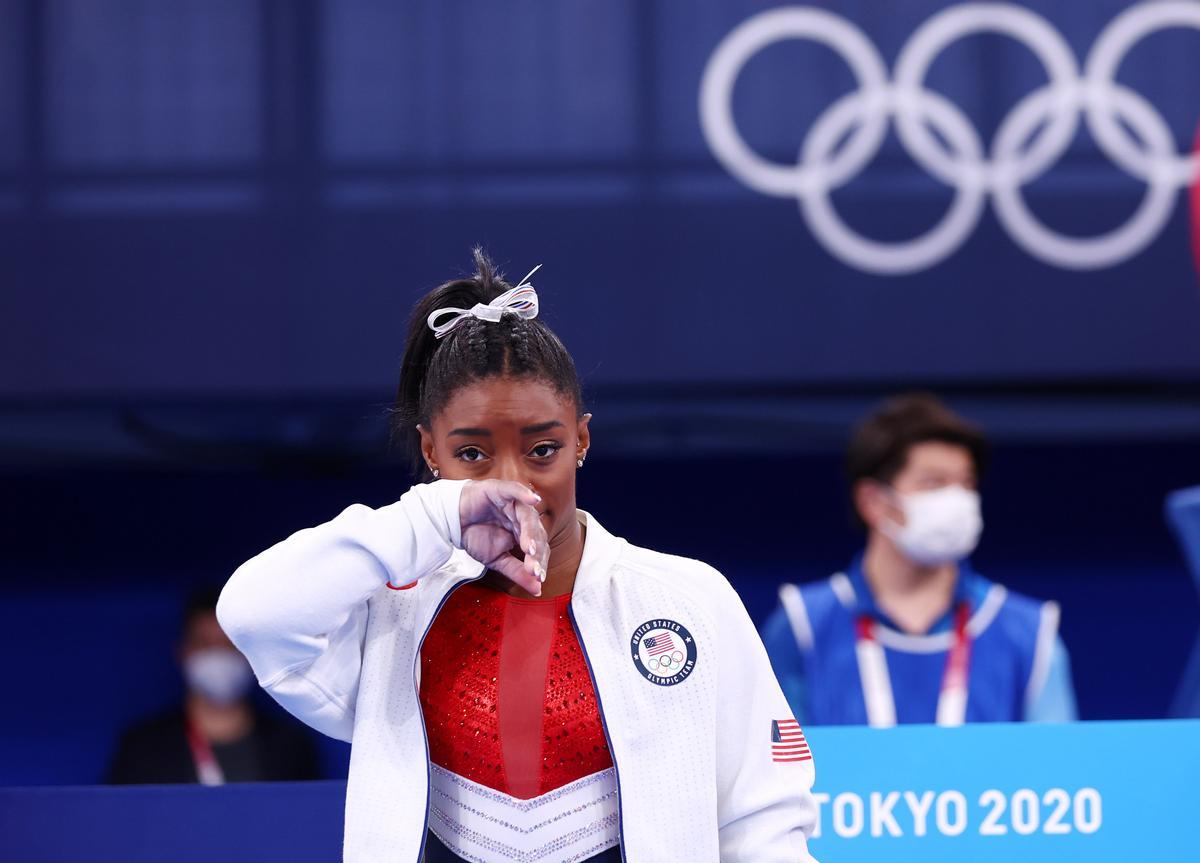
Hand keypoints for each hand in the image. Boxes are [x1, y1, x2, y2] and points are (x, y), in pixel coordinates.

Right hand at [457, 480, 549, 594]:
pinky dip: (524, 494)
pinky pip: (515, 490)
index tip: (538, 578)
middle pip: (537, 534)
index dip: (539, 563)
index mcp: (525, 534)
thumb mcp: (497, 559)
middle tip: (533, 569)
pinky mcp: (502, 490)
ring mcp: (514, 503)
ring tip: (529, 548)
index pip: (539, 549)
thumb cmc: (476, 535)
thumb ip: (518, 572)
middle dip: (535, 553)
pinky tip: (533, 500)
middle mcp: (523, 519)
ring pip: (528, 517)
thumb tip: (537, 590)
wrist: (452, 520)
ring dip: (530, 532)